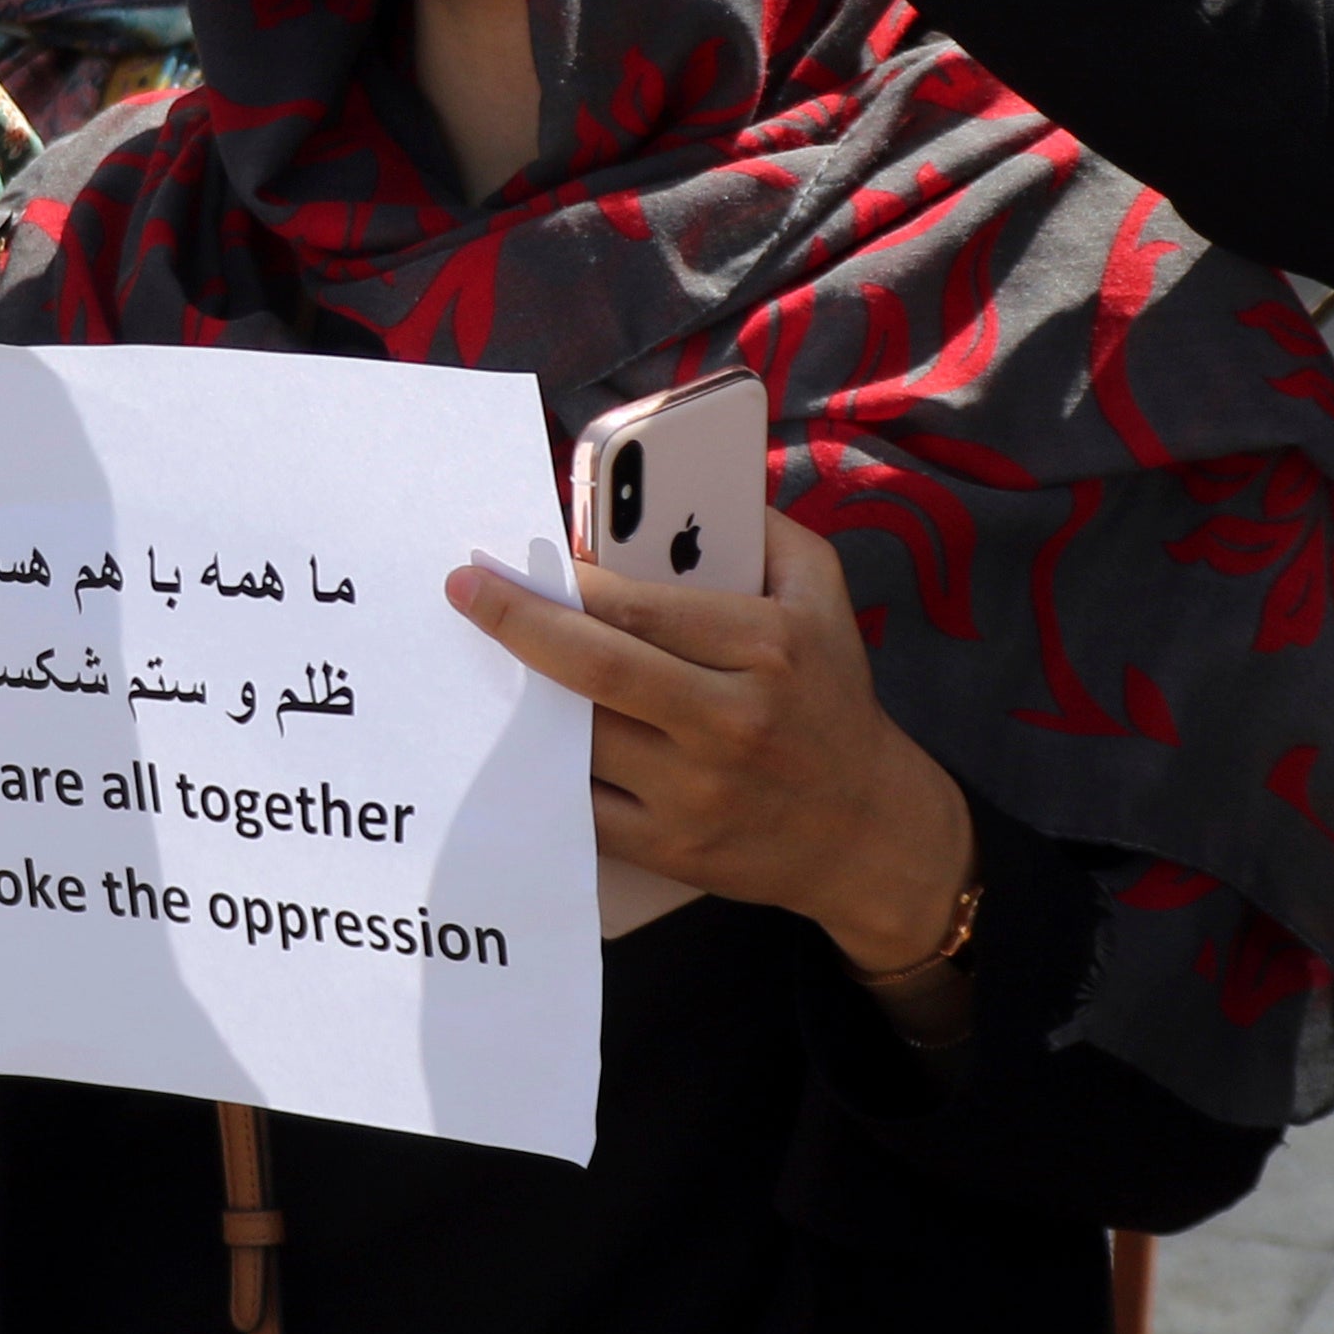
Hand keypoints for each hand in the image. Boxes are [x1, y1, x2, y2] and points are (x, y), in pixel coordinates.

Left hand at [442, 517, 974, 978]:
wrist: (869, 833)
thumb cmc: (832, 698)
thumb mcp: (822, 595)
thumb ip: (762, 530)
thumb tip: (679, 485)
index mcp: (767, 646)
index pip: (640, 606)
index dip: (567, 582)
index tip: (511, 559)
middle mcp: (733, 719)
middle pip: (598, 667)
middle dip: (519, 624)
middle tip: (464, 591)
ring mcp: (699, 791)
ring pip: (582, 736)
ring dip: (524, 697)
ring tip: (484, 659)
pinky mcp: (672, 848)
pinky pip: (583, 806)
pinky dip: (543, 772)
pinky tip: (514, 739)